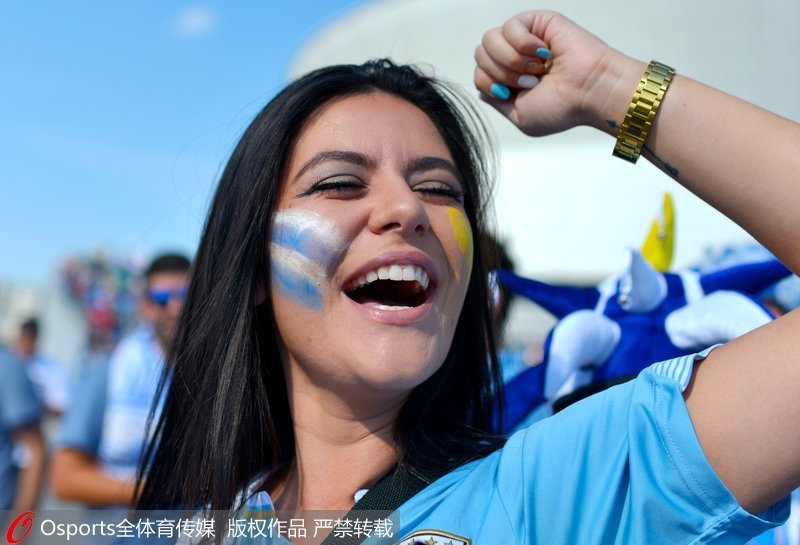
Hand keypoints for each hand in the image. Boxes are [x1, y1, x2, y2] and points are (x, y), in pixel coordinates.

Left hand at [474, 11, 639, 135]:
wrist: (589, 92)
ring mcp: (524, 38)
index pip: (479, 74)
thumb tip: (482, 91)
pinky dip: (524, 44)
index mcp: (510, 80)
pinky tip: (543, 53)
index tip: (513, 93)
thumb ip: (497, 103)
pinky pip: (510, 26)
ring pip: (489, 40)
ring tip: (537, 69)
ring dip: (511, 60)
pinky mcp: (536, 22)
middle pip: (480, 55)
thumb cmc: (563, 108)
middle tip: (530, 82)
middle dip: (501, 74)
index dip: (490, 84)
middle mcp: (515, 58)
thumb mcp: (521, 117)